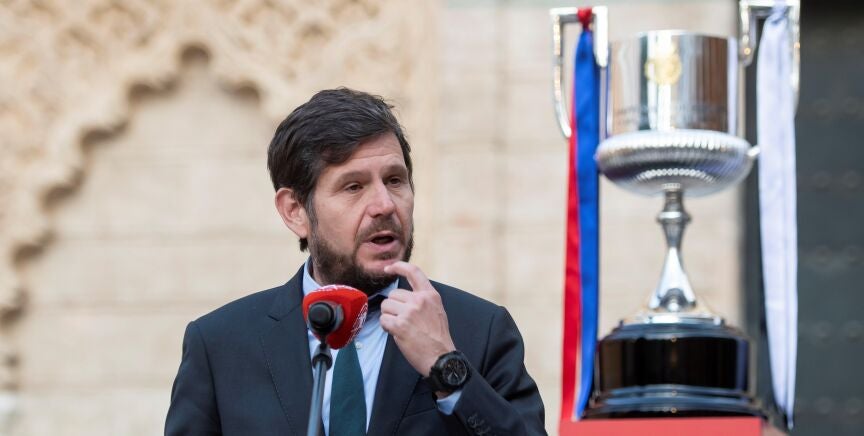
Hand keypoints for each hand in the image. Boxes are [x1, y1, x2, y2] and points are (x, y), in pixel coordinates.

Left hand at [379, 261, 455, 377]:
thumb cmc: (438, 337)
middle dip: (393, 307)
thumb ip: (423, 300)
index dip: (398, 266)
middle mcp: (420, 300)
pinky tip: (396, 333)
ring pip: (386, 306)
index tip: (389, 268)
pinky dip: (386, 327)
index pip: (413, 271)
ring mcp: (410, 312)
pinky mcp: (400, 325)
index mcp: (430, 295)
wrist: (441, 357)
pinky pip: (384, 320)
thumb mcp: (437, 310)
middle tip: (403, 320)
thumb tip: (404, 295)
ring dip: (389, 317)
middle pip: (393, 295)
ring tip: (401, 327)